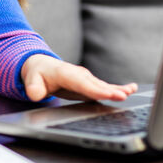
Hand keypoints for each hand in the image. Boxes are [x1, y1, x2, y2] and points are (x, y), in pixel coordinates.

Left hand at [21, 54, 137, 101]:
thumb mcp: (31, 79)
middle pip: (95, 84)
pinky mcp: (89, 84)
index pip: (81, 83)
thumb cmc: (37, 73)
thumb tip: (35, 94)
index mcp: (65, 73)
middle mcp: (78, 74)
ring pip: (102, 85)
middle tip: (123, 96)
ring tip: (130, 92)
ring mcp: (85, 78)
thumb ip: (33, 87)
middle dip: (109, 90)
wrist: (41, 65)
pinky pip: (104, 86)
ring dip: (116, 89)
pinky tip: (131, 89)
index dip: (94, 89)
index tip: (106, 93)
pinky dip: (118, 88)